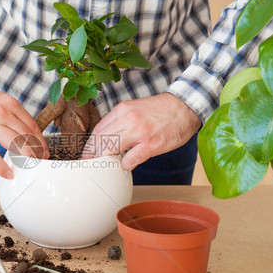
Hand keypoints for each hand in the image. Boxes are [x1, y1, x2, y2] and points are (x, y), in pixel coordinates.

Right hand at [0, 86, 48, 178]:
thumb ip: (11, 113)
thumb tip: (24, 131)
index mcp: (9, 103)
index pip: (32, 124)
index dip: (40, 140)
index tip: (44, 150)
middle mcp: (2, 112)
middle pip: (27, 135)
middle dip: (37, 150)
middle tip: (41, 160)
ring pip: (15, 144)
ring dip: (26, 157)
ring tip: (30, 166)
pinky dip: (2, 167)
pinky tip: (8, 173)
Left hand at [83, 93, 201, 169]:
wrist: (185, 106)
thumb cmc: (161, 111)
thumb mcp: (135, 109)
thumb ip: (120, 122)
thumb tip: (107, 139)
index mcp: (123, 109)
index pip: (98, 129)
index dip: (90, 145)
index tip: (87, 155)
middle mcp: (129, 118)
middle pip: (100, 139)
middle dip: (92, 154)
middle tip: (91, 164)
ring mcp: (140, 131)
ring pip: (110, 147)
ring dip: (105, 159)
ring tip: (105, 166)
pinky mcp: (151, 143)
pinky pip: (131, 159)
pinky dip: (126, 164)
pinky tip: (127, 165)